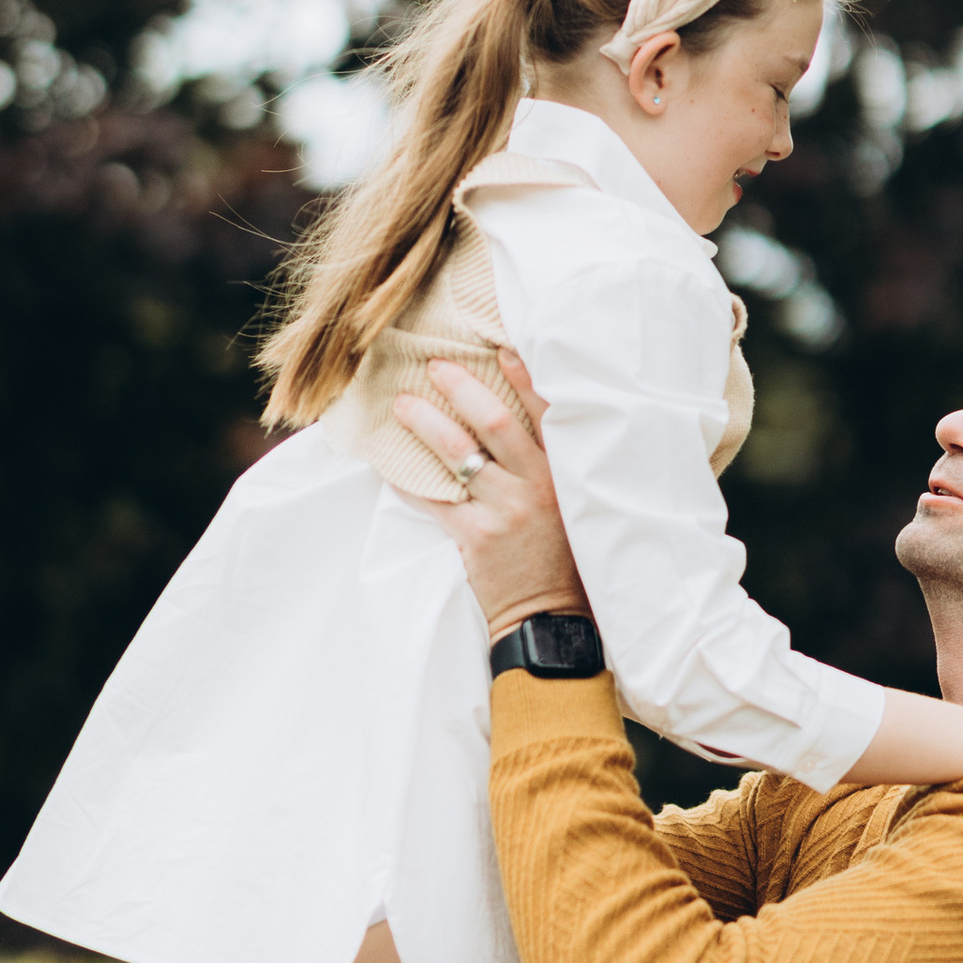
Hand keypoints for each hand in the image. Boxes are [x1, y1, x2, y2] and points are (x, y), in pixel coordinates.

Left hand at [410, 356, 591, 636]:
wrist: (551, 616)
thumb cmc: (564, 556)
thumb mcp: (573, 505)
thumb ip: (552, 466)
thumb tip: (516, 423)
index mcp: (564, 474)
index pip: (544, 412)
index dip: (521, 377)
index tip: (497, 347)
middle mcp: (536, 487)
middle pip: (493, 423)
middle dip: (461, 389)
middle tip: (434, 366)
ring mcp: (505, 512)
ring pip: (458, 455)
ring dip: (426, 424)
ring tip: (402, 406)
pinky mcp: (476, 538)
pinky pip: (434, 499)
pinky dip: (410, 480)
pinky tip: (389, 464)